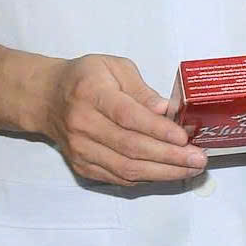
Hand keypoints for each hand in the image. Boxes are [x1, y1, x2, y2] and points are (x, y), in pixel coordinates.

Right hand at [39, 54, 204, 185]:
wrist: (47, 98)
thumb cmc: (85, 78)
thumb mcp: (114, 67)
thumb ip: (141, 89)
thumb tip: (166, 111)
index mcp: (91, 94)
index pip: (128, 116)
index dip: (157, 129)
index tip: (184, 138)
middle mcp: (83, 125)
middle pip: (131, 147)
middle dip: (170, 157)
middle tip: (199, 159)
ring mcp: (81, 150)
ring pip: (127, 169)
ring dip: (163, 172)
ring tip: (191, 169)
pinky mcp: (82, 167)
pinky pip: (120, 178)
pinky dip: (147, 178)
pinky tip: (169, 173)